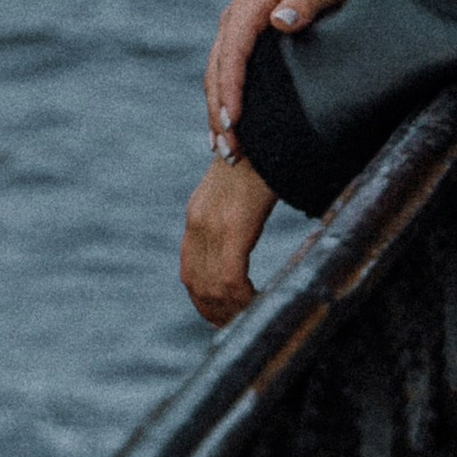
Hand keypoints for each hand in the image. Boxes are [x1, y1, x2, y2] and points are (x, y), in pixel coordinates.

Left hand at [181, 155, 273, 325]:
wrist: (267, 129)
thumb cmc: (262, 157)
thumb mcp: (237, 189)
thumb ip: (233, 213)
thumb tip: (244, 232)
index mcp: (197, 216)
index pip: (190, 271)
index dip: (202, 300)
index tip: (218, 316)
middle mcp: (198, 224)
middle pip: (197, 284)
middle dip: (214, 311)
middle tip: (234, 327)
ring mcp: (213, 227)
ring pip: (212, 287)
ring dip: (229, 310)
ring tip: (247, 320)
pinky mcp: (233, 228)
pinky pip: (231, 279)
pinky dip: (242, 299)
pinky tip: (257, 303)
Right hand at [204, 0, 352, 152]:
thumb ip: (306, 0)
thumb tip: (280, 21)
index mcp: (251, 4)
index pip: (234, 50)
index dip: (231, 87)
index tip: (234, 121)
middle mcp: (234, 17)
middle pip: (218, 69)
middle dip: (219, 111)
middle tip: (230, 151)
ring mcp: (233, 28)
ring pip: (215, 75)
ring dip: (216, 112)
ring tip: (226, 151)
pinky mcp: (239, 39)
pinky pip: (222, 73)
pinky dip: (220, 102)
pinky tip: (225, 131)